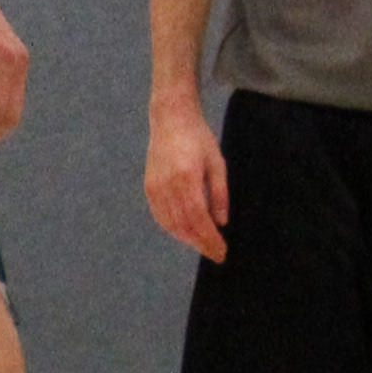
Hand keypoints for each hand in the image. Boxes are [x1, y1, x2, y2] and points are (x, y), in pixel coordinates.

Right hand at [144, 93, 230, 263]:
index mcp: (186, 178)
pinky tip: (185, 233)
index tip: (222, 251)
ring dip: (187, 238)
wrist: (170, 118)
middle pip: (184, 225)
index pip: (198, 219)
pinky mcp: (149, 186)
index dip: (210, 239)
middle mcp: (167, 185)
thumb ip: (219, 194)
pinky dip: (172, 228)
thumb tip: (221, 222)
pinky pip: (160, 215)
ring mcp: (155, 186)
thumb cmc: (199, 138)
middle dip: (201, 243)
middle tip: (216, 254)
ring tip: (203, 245)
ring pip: (170, 223)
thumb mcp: (217, 163)